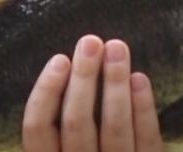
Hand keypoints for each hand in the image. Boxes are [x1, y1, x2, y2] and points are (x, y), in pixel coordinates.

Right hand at [22, 35, 164, 151]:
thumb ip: (52, 141)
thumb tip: (55, 76)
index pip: (36, 129)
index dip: (46, 91)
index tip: (59, 59)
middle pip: (76, 124)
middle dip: (84, 78)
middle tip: (91, 41)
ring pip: (113, 130)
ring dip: (115, 85)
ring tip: (118, 48)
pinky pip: (147, 143)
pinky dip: (144, 110)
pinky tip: (141, 79)